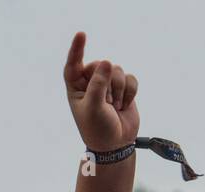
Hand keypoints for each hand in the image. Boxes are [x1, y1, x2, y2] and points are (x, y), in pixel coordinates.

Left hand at [64, 31, 139, 151]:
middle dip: (107, 83)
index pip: (73, 65)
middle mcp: (90, 83)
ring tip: (115, 107)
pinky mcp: (124, 88)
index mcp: (76, 88)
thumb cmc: (98, 129)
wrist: (116, 144)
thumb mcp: (94, 108)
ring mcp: (108, 85)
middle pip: (100, 65)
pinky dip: (130, 92)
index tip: (81, 34)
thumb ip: (98, 85)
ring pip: (116, 70)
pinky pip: (130, 78)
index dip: (77, 49)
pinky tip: (125, 106)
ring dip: (119, 90)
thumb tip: (106, 62)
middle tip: (107, 103)